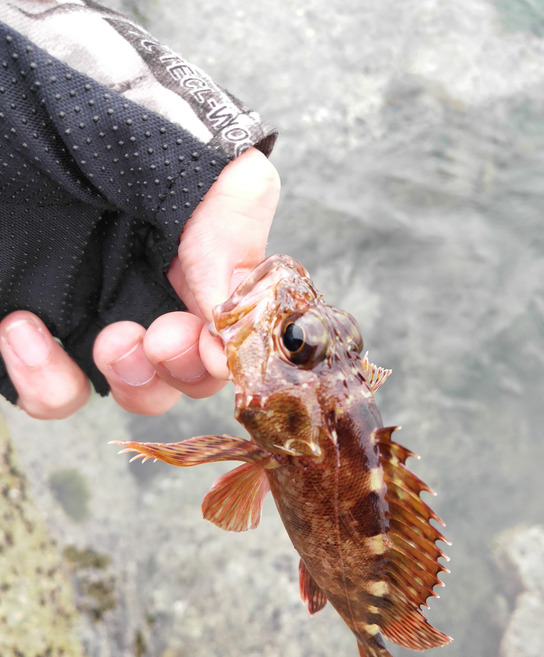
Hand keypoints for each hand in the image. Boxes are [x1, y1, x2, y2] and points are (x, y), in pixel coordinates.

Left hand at [0, 149, 279, 418]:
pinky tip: (21, 328)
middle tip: (163, 339)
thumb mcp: (159, 128)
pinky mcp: (27, 337)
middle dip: (190, 367)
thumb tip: (236, 309)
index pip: (236, 312)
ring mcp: (85, 309)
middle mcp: (144, 275)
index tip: (216, 342)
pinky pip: (55, 396)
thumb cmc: (55, 88)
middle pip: (196, 364)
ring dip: (137, 382)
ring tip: (109, 340)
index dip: (234, 341)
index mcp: (189, 232)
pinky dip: (49, 385)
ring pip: (139, 389)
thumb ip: (225, 208)